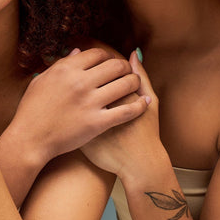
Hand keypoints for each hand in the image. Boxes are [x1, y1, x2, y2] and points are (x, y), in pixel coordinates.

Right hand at [7, 47, 148, 165]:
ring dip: (135, 82)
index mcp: (66, 69)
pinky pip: (126, 111)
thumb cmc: (31, 111)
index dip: (107, 56)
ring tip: (136, 84)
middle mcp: (80, 82)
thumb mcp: (41, 81)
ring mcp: (90, 102)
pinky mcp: (97, 123)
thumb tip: (77, 51)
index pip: (97, 54)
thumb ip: (60, 64)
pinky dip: (139, 106)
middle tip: (126, 72)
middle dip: (124, 67)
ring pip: (125, 84)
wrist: (29, 140)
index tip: (110, 62)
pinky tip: (144, 103)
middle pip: (115, 66)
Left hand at [80, 50, 161, 179]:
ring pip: (73, 96)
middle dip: (81, 77)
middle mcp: (96, 101)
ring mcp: (86, 118)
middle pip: (81, 79)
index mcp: (112, 90)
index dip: (99, 67)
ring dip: (75, 91)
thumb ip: (142, 76)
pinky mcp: (81, 134)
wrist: (140, 165)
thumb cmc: (147, 132)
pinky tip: (78, 109)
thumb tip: (134, 54)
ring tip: (79, 92)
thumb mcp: (149, 101)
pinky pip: (71, 116)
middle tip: (85, 79)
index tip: (101, 71)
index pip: (98, 67)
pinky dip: (73, 110)